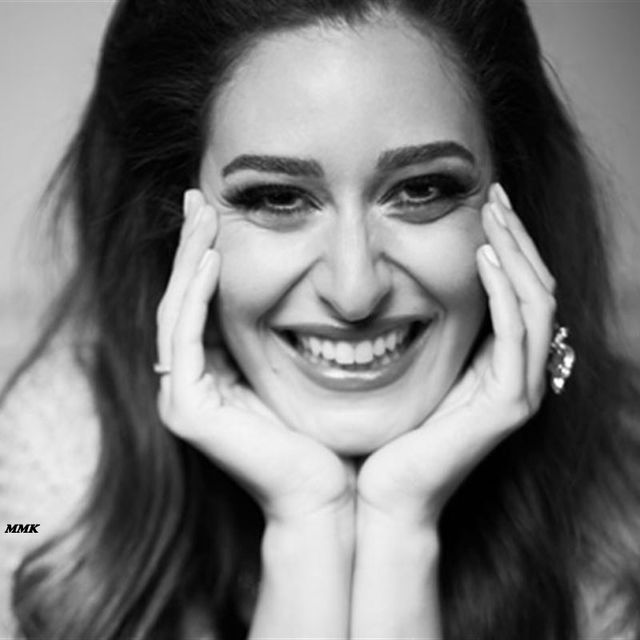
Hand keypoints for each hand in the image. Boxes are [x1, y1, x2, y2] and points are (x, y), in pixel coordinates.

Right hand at [156, 189, 353, 522]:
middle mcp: (187, 382)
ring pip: (176, 311)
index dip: (202, 256)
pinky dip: (194, 297)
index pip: (198, 302)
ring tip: (202, 216)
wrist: (324, 492)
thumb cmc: (321, 435)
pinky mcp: (185, 409)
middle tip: (197, 198)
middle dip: (188, 247)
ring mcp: (181, 396)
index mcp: (211, 373)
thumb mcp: (297, 369)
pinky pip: (184, 339)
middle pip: (180, 299)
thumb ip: (280, 334)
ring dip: (188, 261)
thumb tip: (299, 286)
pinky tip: (210, 260)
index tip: (216, 212)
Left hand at [357, 183, 556, 525]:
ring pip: (537, 304)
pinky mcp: (508, 404)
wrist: (388, 491)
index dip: (508, 245)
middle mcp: (519, 373)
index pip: (520, 290)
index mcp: (499, 363)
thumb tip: (411, 284)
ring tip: (492, 212)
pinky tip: (483, 258)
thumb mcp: (416, 368)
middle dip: (517, 238)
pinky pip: (517, 335)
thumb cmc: (393, 431)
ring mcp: (519, 390)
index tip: (483, 204)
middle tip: (493, 193)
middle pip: (538, 288)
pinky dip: (504, 293)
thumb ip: (432, 333)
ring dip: (516, 254)